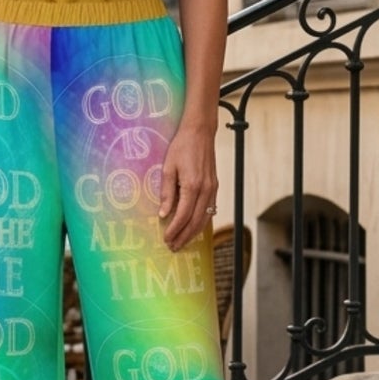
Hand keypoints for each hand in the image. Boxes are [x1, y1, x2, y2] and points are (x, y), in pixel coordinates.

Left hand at [158, 125, 216, 251]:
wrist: (200, 132)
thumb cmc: (181, 147)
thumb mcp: (168, 168)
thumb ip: (167, 193)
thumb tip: (163, 214)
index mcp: (192, 185)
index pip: (182, 216)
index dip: (174, 230)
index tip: (165, 239)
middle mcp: (205, 190)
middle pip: (195, 221)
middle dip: (184, 236)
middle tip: (173, 247)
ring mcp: (213, 189)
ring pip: (205, 218)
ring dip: (194, 233)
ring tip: (182, 242)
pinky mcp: (215, 186)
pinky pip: (210, 210)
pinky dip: (202, 222)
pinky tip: (194, 227)